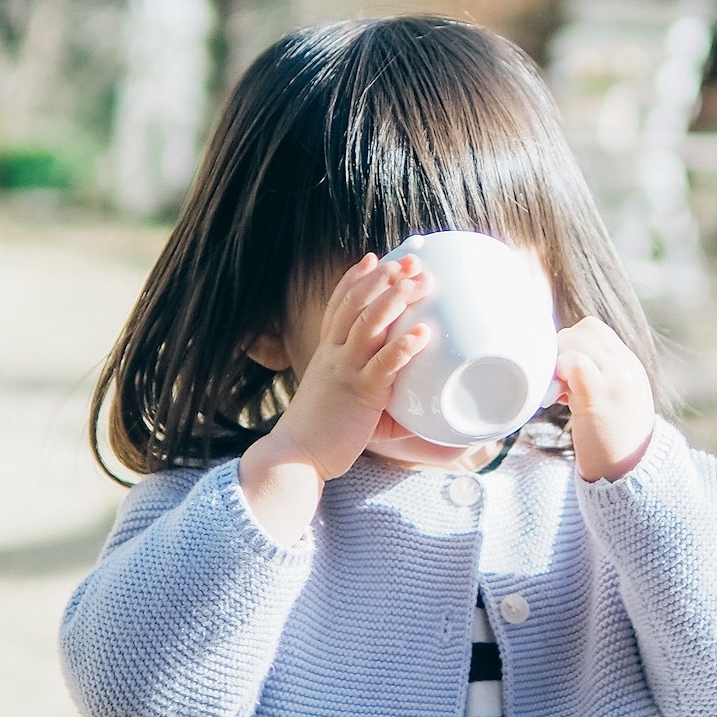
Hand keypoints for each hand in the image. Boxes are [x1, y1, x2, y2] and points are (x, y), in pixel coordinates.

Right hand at [239, 255, 431, 539]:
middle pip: (357, 304)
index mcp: (326, 353)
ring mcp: (345, 371)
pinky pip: (384, 364)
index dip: (354, 279)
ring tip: (419, 282)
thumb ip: (373, 396)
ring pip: (370, 323)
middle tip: (409, 262)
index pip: (337, 306)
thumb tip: (414, 407)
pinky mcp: (360, 393)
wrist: (293, 457)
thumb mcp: (343, 403)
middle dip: (384, 278)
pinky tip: (423, 332)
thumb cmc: (319, 436)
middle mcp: (333, 355)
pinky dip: (404, 345)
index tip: (371, 258)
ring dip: (396, 299)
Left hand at [555, 316, 655, 482]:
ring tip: (560, 392)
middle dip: (560, 351)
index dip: (572, 343)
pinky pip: (572, 361)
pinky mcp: (600, 394)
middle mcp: (626, 366)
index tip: (564, 372)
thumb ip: (596, 375)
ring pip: (573, 341)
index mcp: (629, 364)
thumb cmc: (613, 440)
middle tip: (558, 383)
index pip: (593, 329)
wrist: (630, 474)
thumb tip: (559, 360)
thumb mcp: (615, 398)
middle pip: (582, 330)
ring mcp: (616, 378)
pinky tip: (559, 397)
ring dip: (557, 361)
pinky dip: (558, 372)